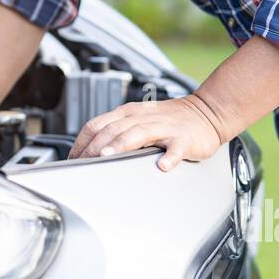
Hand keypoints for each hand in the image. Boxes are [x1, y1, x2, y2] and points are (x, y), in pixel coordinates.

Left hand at [67, 95, 229, 170]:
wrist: (206, 113)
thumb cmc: (169, 120)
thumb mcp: (137, 120)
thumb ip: (115, 131)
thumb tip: (89, 151)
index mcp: (128, 113)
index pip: (97, 124)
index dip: (81, 142)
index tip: (72, 160)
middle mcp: (143, 117)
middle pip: (112, 129)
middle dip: (94, 147)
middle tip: (83, 163)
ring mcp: (164, 127)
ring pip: (138, 134)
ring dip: (121, 145)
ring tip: (108, 157)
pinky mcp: (183, 138)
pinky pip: (175, 147)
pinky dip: (169, 156)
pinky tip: (163, 165)